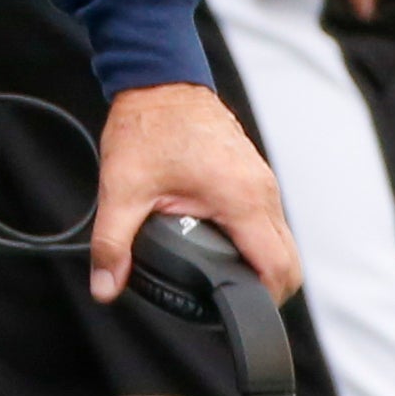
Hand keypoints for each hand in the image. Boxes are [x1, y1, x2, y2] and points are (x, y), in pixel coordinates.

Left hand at [92, 83, 299, 306]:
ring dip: (262, 263)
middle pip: (288, 259)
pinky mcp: (254, 175)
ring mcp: (262, 181)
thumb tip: (105, 286)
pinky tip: (225, 246)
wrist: (158, 81)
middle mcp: (262, 191)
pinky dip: (256, 240)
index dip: (265, 300)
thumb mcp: (121, 189)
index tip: (238, 314)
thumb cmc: (146, 127)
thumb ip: (113, 242)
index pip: (279, 267)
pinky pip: (268, 219)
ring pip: (281, 239)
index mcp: (241, 198)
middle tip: (230, 302)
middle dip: (268, 288)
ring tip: (225, 278)